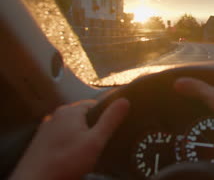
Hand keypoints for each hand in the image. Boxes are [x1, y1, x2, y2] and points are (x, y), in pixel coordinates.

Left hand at [9, 98, 129, 179]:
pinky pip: (61, 138)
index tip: (111, 127)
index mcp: (70, 111)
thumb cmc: (64, 162)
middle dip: (92, 127)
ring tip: (84, 152)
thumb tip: (123, 101)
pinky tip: (71, 157)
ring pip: (71, 128)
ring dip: (79, 137)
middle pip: (82, 116)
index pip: (94, 104)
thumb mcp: (95, 141)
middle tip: (98, 143)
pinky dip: (68, 144)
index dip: (105, 115)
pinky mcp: (40, 142)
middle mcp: (55, 116)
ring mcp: (46, 129)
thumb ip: (110, 120)